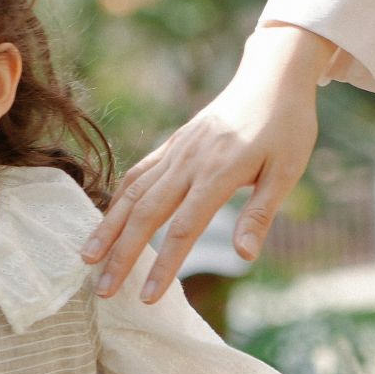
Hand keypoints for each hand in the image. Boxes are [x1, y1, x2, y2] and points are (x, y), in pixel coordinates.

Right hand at [81, 24, 332, 303]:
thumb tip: (244, 257)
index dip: (163, 266)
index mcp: (218, 173)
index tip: (147, 297)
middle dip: (121, 255)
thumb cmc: (287, 126)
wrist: (272, 76)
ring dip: (108, 228)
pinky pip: (139, 173)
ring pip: (132, 193)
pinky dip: (118, 198)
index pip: (182, 229)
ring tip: (88, 258)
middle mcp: (188, 162)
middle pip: (145, 214)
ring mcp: (176, 150)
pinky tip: (108, 220)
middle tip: (103, 291)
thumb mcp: (286, 171)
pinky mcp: (173, 143)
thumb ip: (260, 214)